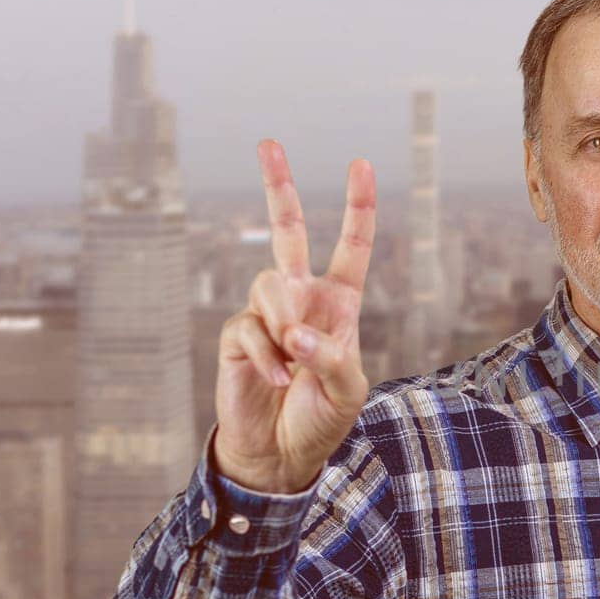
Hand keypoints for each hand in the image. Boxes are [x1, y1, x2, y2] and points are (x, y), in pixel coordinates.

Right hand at [212, 139, 375, 493]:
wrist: (281, 454)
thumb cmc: (322, 419)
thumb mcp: (347, 391)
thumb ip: (332, 357)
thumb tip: (295, 331)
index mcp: (338, 303)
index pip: (351, 248)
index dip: (357, 209)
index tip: (361, 165)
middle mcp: (301, 299)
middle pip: (287, 232)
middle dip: (278, 187)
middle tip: (269, 143)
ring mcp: (266, 314)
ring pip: (270, 283)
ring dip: (286, 323)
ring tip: (295, 365)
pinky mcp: (237, 335)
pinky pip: (249, 328)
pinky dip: (267, 358)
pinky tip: (278, 382)